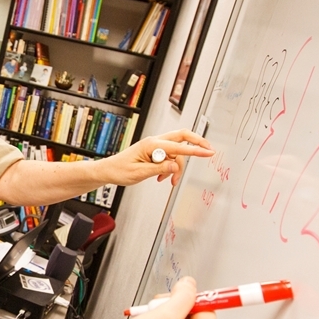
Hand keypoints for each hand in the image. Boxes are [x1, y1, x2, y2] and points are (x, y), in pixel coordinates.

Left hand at [98, 129, 212, 186]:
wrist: (109, 170)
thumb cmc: (120, 170)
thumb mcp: (140, 173)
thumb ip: (160, 169)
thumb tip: (175, 166)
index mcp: (152, 145)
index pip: (178, 146)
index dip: (196, 150)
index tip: (208, 152)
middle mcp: (155, 142)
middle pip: (182, 137)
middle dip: (196, 144)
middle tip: (208, 152)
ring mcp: (155, 146)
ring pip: (176, 152)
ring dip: (176, 167)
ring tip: (168, 181)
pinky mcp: (154, 151)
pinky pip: (169, 157)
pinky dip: (169, 168)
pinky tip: (161, 177)